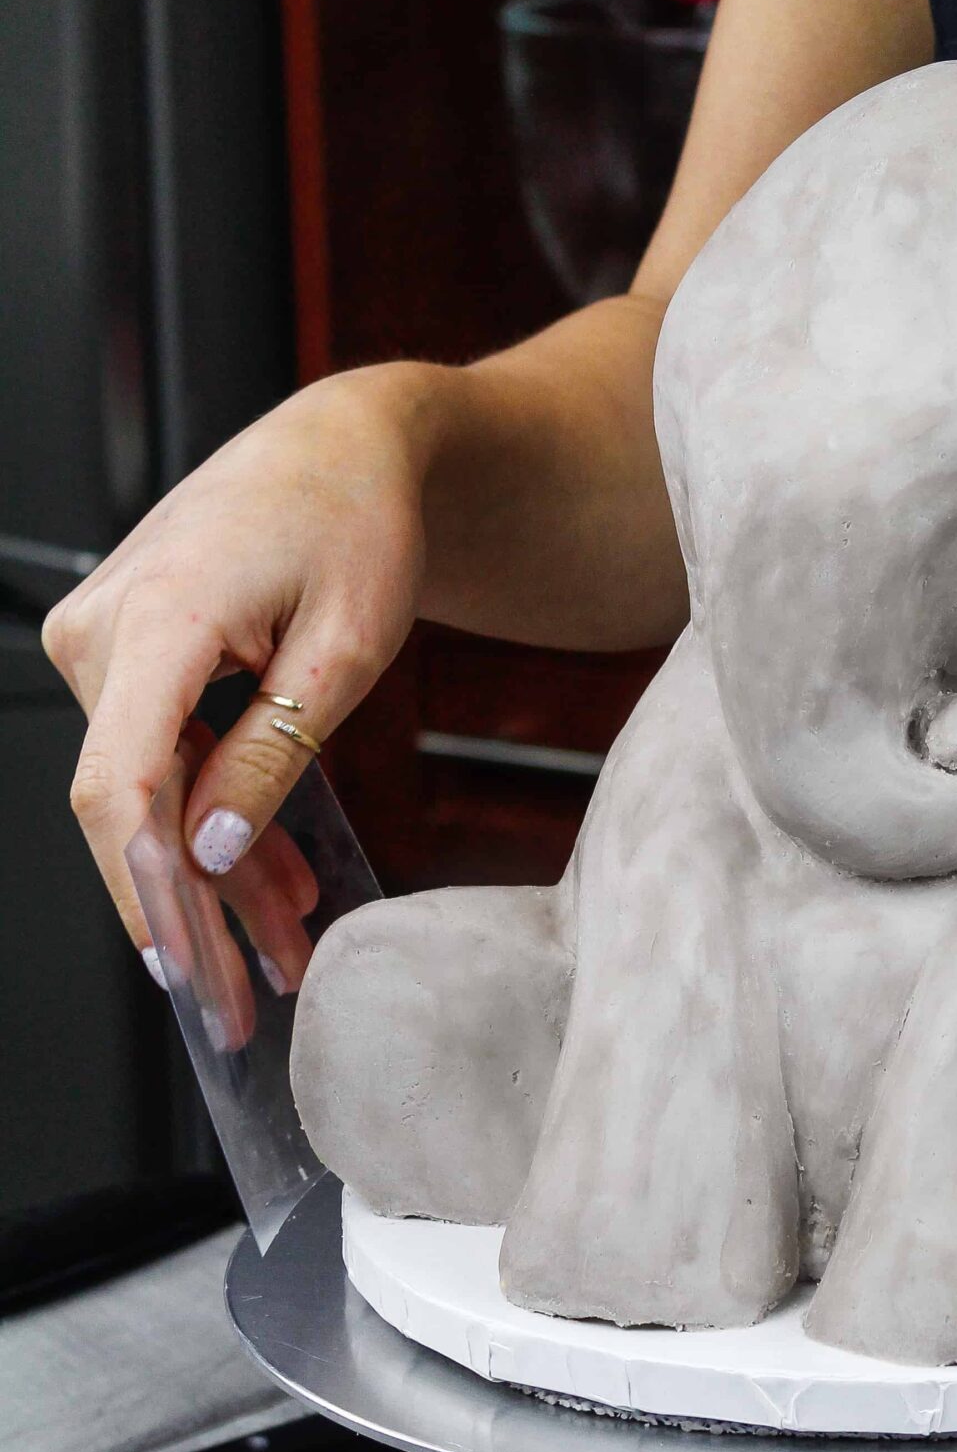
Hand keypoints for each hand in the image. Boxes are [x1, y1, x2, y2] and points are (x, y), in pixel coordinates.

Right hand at [42, 363, 434, 956]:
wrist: (342, 450)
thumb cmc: (357, 523)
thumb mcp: (347, 650)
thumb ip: (273, 754)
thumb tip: (209, 851)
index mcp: (161, 615)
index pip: (122, 784)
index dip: (149, 889)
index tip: (184, 968)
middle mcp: (106, 627)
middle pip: (135, 806)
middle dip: (195, 910)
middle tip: (243, 1001)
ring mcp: (104, 640)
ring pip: (153, 794)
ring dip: (217, 875)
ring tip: (282, 951)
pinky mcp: (124, 655)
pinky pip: (162, 759)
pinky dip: (216, 819)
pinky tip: (270, 884)